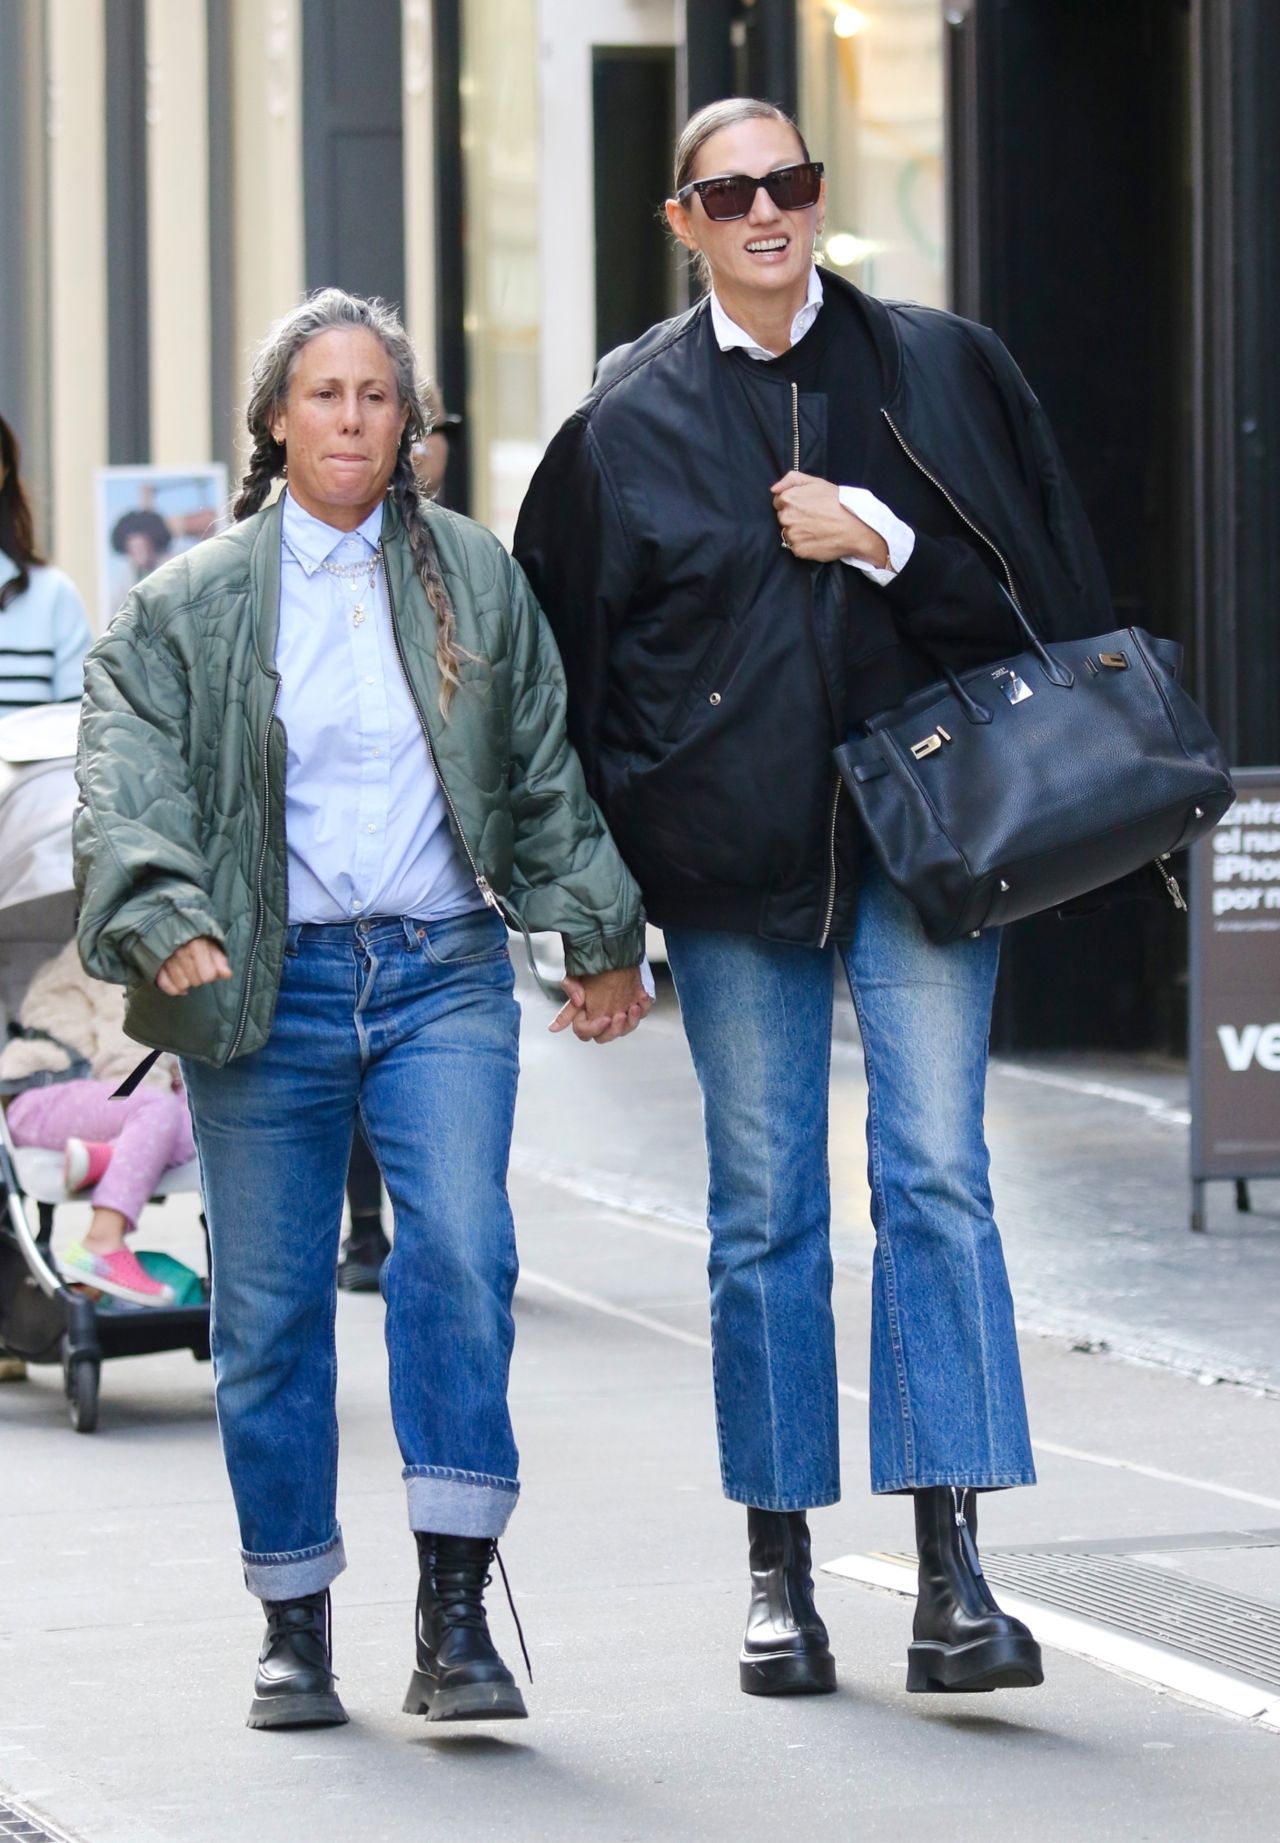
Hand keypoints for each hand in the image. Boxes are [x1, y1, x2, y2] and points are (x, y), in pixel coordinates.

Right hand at [156, 937, 232, 996]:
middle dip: (199, 978)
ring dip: (187, 982)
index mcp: (196, 945)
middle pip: (195, 982)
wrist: (165, 921)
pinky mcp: (154, 964)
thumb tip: (227, 975)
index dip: (211, 974)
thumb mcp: (210, 941)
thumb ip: (219, 958)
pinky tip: (180, 987)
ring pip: (181, 985)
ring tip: (187, 973)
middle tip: (196, 968)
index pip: (208, 975)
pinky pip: (164, 985)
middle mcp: (180, 952)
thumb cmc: (192, 934)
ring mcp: (165, 959)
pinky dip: (173, 989)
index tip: (209, 968)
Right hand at [549, 966, 651, 1044]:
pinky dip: (644, 1006)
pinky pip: (643, 1013)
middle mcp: (602, 1019)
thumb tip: (577, 1001)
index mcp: (585, 1015)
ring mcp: (620, 1015)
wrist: (609, 955)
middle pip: (606, 1037)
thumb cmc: (590, 969)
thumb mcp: (575, 974)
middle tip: (619, 1015)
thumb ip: (570, 986)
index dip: (593, 1029)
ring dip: (632, 1021)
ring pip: (626, 1029)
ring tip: (634, 1007)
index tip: (604, 1019)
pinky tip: (642, 996)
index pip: (584, 1032)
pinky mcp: (635, 1007)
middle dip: (615, 1029)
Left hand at [771, 470, 888, 565]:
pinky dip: (804, 544)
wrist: (854, 527)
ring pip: (788, 533)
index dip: (793, 503)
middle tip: (813, 516)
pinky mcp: (798, 550)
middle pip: (783, 517)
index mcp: (788, 499)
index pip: (779, 502)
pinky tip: (817, 538)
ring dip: (798, 531)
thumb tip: (773, 489)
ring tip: (816, 527)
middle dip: (794, 516)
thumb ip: (791, 479)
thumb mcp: (816, 482)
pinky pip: (796, 547)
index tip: (806, 505)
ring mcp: (792, 535)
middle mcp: (786, 517)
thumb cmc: (836, 502)